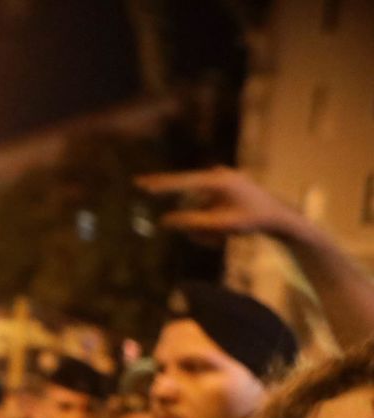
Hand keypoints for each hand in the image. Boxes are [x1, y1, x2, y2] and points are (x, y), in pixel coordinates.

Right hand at [136, 166, 310, 243]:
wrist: (281, 218)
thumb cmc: (253, 220)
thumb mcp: (220, 225)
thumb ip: (191, 223)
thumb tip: (165, 221)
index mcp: (217, 180)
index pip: (182, 182)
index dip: (159, 185)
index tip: (139, 183)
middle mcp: (218, 176)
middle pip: (191, 200)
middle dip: (197, 223)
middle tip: (212, 234)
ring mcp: (222, 182)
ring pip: (198, 207)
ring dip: (204, 226)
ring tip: (222, 239)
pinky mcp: (224, 190)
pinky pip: (207, 208)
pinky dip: (210, 222)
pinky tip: (226, 233)